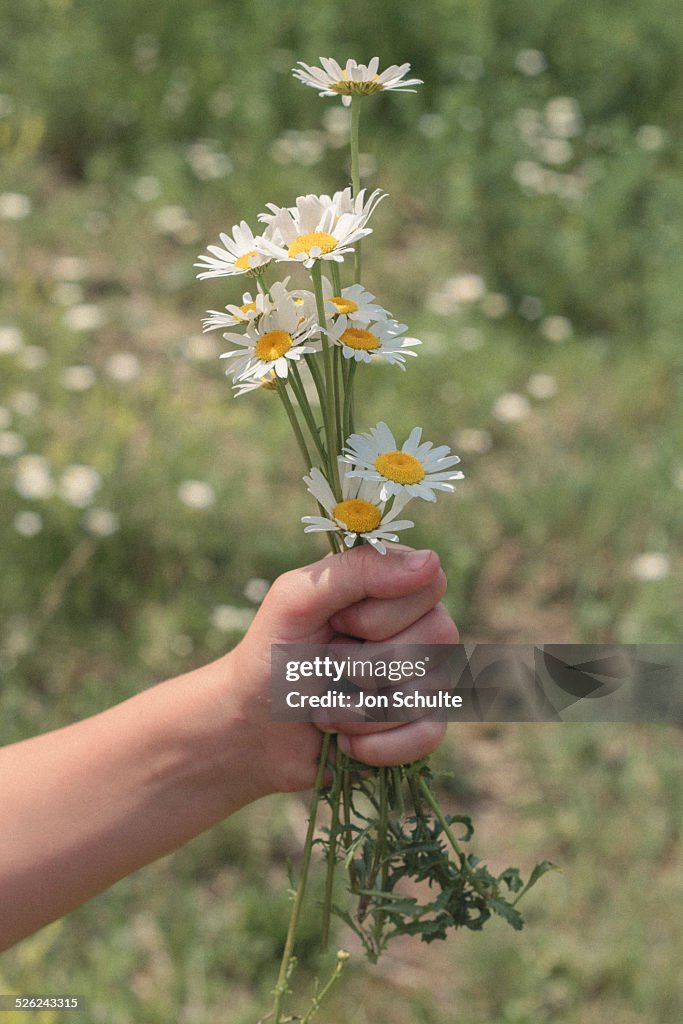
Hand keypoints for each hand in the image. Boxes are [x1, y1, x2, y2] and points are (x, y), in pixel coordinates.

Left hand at [228, 545, 458, 794]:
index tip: (339, 623)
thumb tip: (430, 561)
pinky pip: (430, 735)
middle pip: (440, 635)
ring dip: (362, 710)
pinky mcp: (422, 726)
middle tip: (327, 665)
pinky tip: (346, 743)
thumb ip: (356, 570)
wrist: (253, 733)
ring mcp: (425, 677)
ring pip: (431, 689)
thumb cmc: (272, 658)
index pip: (430, 584)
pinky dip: (378, 746)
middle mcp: (417, 626)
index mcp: (389, 586)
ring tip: (325, 709)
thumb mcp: (297, 601)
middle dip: (367, 664)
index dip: (382, 613)